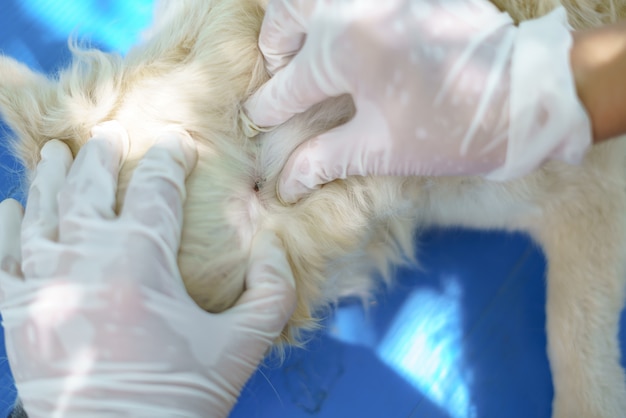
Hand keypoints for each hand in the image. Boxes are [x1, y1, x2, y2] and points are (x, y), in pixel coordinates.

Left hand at [0, 121, 296, 416]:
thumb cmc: (179, 398)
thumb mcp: (243, 345)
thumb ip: (273, 290)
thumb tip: (274, 245)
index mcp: (141, 260)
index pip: (157, 187)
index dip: (169, 158)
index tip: (177, 143)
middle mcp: (85, 259)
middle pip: (92, 186)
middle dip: (104, 155)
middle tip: (110, 135)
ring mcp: (42, 283)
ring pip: (43, 211)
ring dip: (53, 177)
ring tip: (60, 154)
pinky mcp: (14, 313)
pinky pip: (1, 257)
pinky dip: (5, 228)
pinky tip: (11, 208)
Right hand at [245, 0, 591, 202]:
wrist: (529, 95)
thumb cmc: (455, 129)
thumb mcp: (382, 148)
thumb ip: (325, 159)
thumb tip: (284, 184)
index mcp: (346, 49)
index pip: (287, 84)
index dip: (268, 108)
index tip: (260, 120)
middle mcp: (356, 6)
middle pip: (287, 14)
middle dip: (274, 47)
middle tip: (281, 74)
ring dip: (300, 18)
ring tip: (305, 48)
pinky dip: (334, 10)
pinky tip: (341, 34)